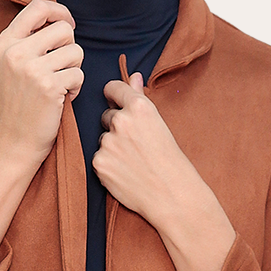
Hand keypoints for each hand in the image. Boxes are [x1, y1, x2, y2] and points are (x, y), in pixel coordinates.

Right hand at [0, 0, 83, 167]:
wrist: (13, 141)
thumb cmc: (19, 102)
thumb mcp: (11, 63)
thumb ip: (26, 36)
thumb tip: (45, 1)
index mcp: (4, 42)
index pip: (38, 7)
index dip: (59, 12)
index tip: (66, 25)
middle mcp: (15, 52)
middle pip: (64, 29)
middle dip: (70, 47)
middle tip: (61, 66)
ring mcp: (31, 69)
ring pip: (76, 51)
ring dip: (74, 69)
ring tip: (60, 84)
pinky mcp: (48, 87)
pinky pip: (79, 74)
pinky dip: (76, 88)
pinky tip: (61, 98)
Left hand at [95, 71, 200, 230]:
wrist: (172, 194)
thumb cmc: (171, 160)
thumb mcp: (160, 124)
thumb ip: (140, 98)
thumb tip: (134, 76)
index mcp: (139, 107)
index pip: (114, 88)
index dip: (114, 95)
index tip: (115, 101)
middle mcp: (121, 121)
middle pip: (107, 116)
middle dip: (116, 127)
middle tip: (136, 145)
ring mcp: (108, 143)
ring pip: (103, 138)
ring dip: (112, 147)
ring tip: (133, 162)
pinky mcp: (99, 163)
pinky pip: (99, 158)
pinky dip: (108, 165)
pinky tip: (125, 173)